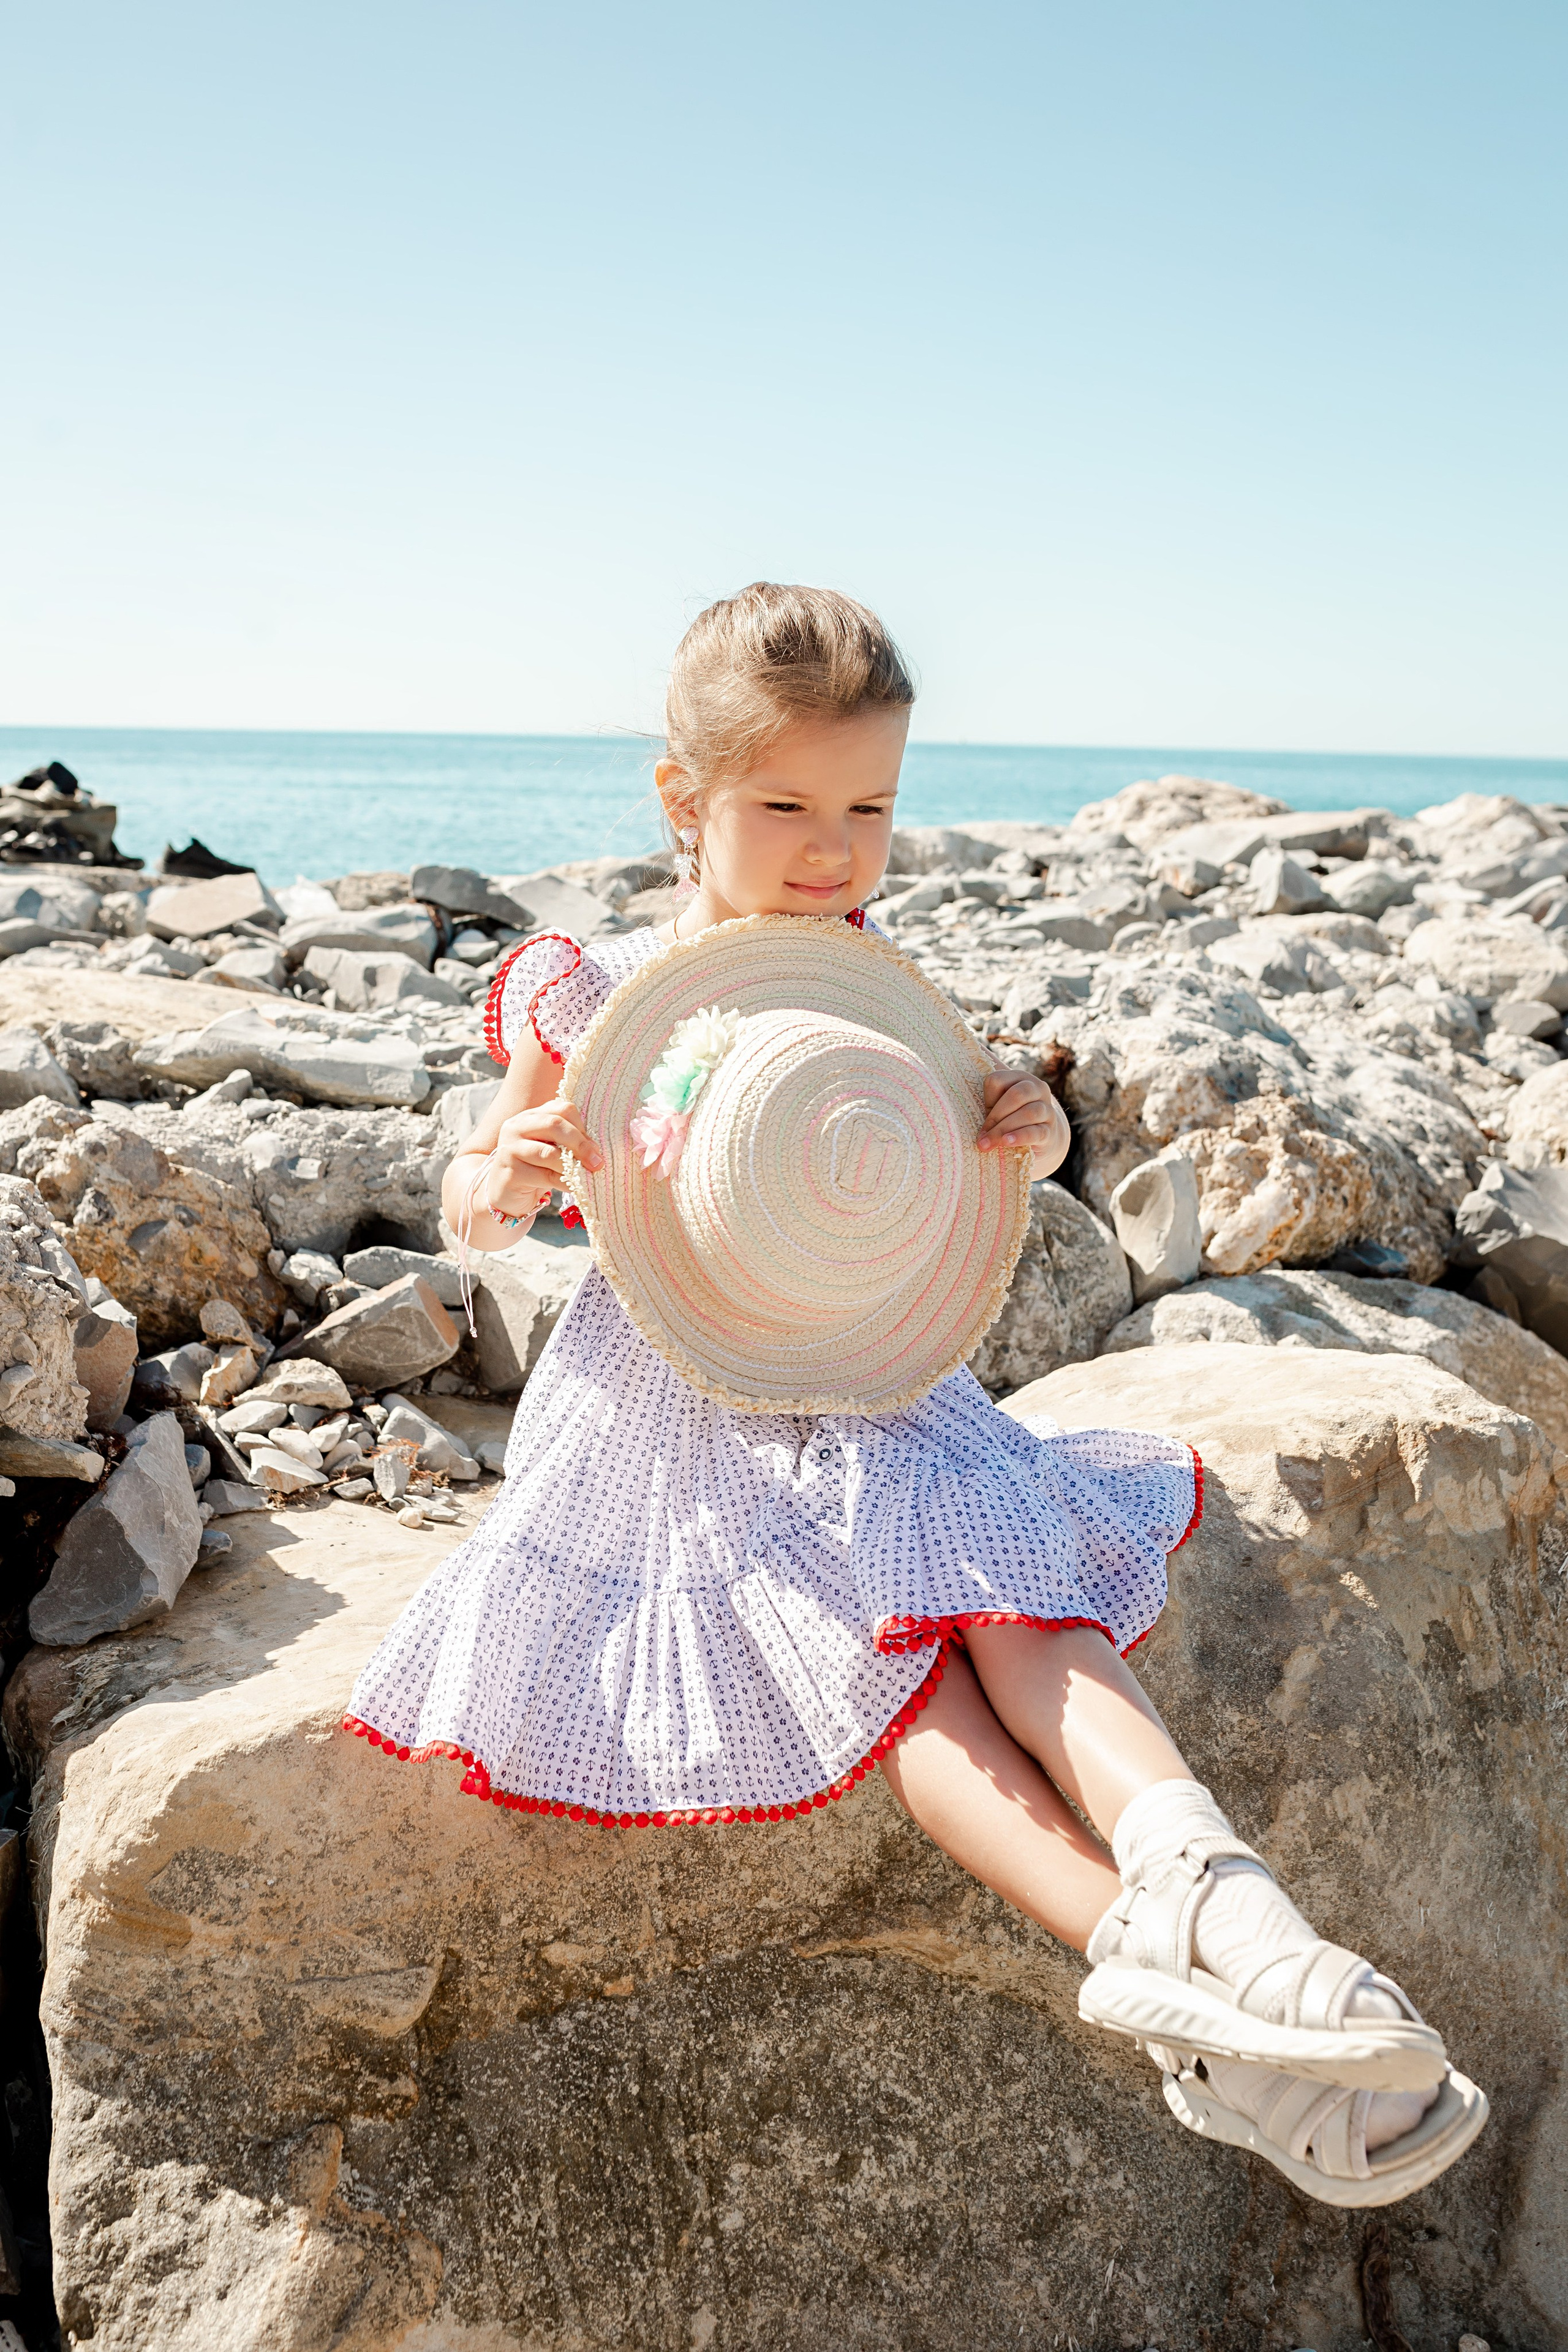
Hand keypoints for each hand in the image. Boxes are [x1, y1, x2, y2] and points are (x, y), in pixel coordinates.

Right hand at [478, 1095, 602, 1219]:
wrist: (505, 1193)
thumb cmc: (534, 1168)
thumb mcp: (550, 1149)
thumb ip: (568, 1142)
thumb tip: (595, 1150)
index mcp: (529, 1116)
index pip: (561, 1109)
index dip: (581, 1127)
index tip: (594, 1147)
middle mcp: (516, 1127)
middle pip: (554, 1124)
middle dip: (580, 1144)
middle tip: (597, 1162)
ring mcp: (509, 1149)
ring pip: (548, 1152)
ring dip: (572, 1165)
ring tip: (587, 1176)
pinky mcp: (510, 1173)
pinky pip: (544, 1176)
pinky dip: (564, 1182)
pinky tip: (574, 1187)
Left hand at [977, 1070, 1069, 1178]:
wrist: (1041, 1138)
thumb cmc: (1011, 1119)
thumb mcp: (999, 1107)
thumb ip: (986, 1103)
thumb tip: (958, 1112)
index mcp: (1020, 1078)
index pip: (999, 1080)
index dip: (988, 1099)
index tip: (981, 1117)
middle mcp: (1037, 1089)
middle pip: (1017, 1094)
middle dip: (996, 1116)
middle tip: (981, 1137)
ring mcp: (1047, 1110)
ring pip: (1028, 1113)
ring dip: (1004, 1128)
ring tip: (989, 1144)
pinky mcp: (1050, 1131)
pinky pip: (1037, 1131)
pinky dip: (1020, 1136)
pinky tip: (1007, 1142)